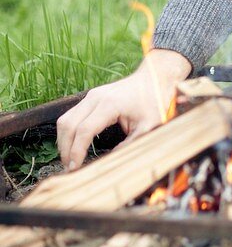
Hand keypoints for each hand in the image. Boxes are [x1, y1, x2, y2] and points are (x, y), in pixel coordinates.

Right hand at [57, 48, 191, 170]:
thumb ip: (130, 145)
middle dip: (65, 149)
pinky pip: (70, 115)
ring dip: (63, 140)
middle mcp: (95, 98)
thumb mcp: (148, 126)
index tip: (75, 168)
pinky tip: (72, 145)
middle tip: (69, 168)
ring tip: (69, 159)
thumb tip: (110, 163)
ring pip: (65, 119)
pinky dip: (67, 131)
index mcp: (109, 104)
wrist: (154, 78)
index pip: (84, 130)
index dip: (76, 151)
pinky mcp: (90, 97)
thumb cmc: (153, 102)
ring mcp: (91, 96)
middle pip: (68, 125)